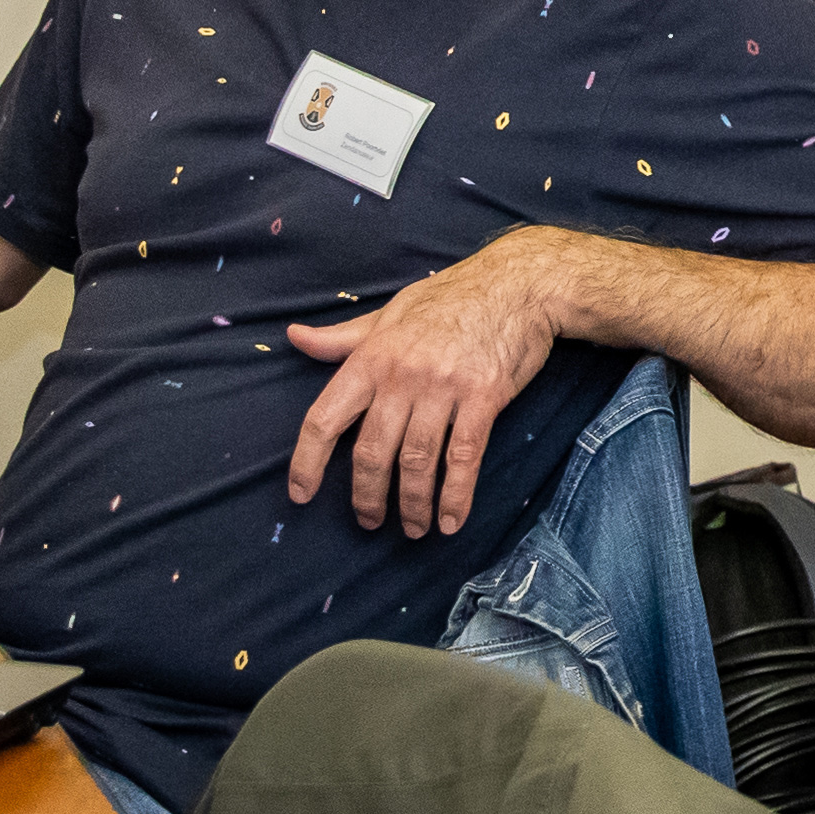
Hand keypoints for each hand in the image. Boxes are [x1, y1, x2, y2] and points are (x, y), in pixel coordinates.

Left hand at [280, 231, 589, 535]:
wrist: (519, 284)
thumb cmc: (451, 297)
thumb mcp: (390, 313)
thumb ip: (342, 338)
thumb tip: (294, 337)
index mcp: (371, 357)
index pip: (325, 418)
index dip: (307, 462)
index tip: (300, 495)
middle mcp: (402, 376)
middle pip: (372, 452)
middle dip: (367, 497)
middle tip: (369, 522)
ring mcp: (444, 388)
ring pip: (417, 462)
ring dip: (412, 505)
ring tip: (412, 529)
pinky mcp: (484, 399)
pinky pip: (463, 459)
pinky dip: (455, 497)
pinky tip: (449, 522)